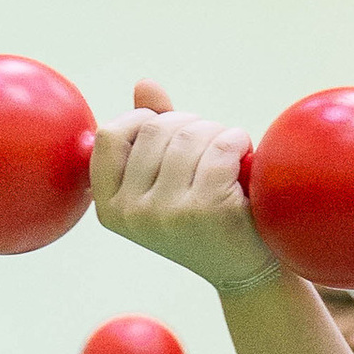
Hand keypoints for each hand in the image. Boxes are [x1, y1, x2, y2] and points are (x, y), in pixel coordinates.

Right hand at [90, 77, 273, 293]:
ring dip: (215, 131)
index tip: (169, 130)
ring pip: (188, 135)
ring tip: (227, 148)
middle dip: (188, 123)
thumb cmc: (203, 216)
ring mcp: (167, 213)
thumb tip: (145, 84)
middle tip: (210, 140)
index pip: (109, 136)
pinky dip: (236, 140)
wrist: (244, 270)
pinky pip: (220, 148)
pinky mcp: (207, 210)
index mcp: (110, 207)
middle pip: (154, 129)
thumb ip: (150, 134)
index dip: (140, 119)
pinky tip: (243, 153)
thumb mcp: (167, 180)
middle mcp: (132, 213)